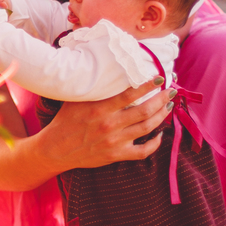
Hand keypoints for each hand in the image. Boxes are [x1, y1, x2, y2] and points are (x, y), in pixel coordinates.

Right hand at [0, 77, 173, 191]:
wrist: (55, 149)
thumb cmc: (65, 121)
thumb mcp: (76, 100)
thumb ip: (96, 89)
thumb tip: (112, 70)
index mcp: (100, 109)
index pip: (130, 94)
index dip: (148, 85)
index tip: (159, 79)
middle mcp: (109, 124)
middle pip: (145, 110)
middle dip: (163, 100)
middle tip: (171, 92)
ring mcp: (115, 141)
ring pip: (148, 128)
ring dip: (162, 116)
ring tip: (168, 107)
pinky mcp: (116, 155)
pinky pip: (142, 151)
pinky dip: (155, 143)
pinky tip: (159, 135)